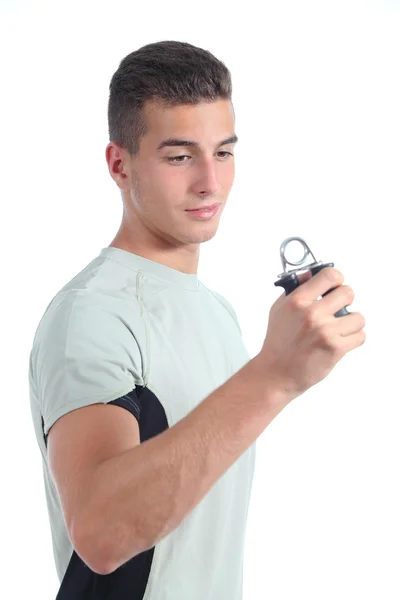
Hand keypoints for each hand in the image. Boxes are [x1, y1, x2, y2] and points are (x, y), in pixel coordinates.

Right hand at [255, 267, 365, 403]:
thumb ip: (295, 290)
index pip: (330, 275)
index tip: (335, 286)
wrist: (276, 372)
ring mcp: (325, 330)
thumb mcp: (279, 309)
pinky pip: (360, 336)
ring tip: (339, 329)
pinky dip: (353, 339)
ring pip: (358, 317)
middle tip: (338, 310)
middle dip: (345, 301)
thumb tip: (311, 274)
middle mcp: (312, 313)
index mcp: (298, 300)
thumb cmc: (278, 342)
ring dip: (351, 323)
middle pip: (348, 293)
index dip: (336, 279)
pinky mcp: (335, 348)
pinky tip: (340, 341)